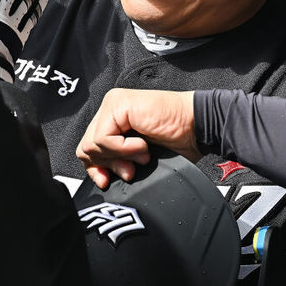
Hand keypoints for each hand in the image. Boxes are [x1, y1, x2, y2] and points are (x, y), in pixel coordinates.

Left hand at [77, 89, 198, 188]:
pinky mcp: (118, 104)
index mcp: (113, 121)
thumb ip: (118, 162)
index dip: (96, 168)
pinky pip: (104, 138)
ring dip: (119, 157)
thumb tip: (100, 177)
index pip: (88, 147)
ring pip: (92, 144)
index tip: (107, 181)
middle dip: (107, 166)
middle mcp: (110, 110)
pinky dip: (124, 149)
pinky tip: (143, 146)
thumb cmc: (178, 141)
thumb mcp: (139, 158)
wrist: (199, 127)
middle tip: (131, 170)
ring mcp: (113, 104)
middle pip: (86, 147)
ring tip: (143, 155)